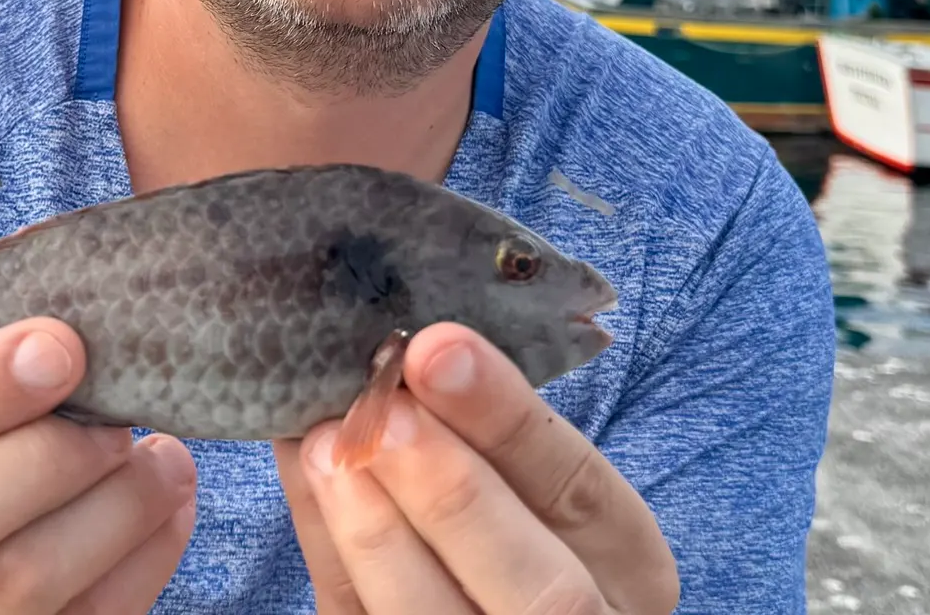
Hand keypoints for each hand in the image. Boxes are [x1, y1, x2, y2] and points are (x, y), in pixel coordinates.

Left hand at [273, 323, 677, 613]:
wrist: (481, 588)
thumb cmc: (514, 514)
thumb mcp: (536, 482)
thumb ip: (491, 431)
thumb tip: (412, 339)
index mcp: (625, 564)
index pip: (582, 492)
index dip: (509, 420)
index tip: (436, 345)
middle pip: (538, 589)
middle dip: (453, 492)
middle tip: (384, 410)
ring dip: (376, 531)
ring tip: (326, 445)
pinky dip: (328, 544)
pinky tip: (304, 471)